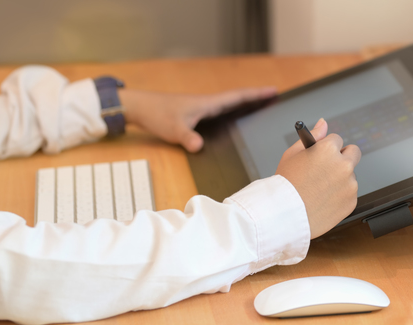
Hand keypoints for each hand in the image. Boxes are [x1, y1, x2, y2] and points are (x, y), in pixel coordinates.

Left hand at [118, 87, 276, 151]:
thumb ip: (187, 138)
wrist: (139, 107)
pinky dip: (232, 110)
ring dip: (245, 102)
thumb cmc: (156, 114)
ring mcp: (202, 107)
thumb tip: (199, 146)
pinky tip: (233, 116)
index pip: (237, 97)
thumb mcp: (173, 129)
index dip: (256, 94)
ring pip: (229, 103)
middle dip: (256, 97)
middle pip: (237, 98)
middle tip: (273, 96)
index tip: (273, 91)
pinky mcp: (196, 113)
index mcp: (208, 103)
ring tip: (260, 104)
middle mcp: (208, 103)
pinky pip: (220, 110)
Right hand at [275, 118, 361, 238]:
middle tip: (330, 167)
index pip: (337, 139)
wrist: (285, 215)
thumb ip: (313, 136)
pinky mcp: (352, 201)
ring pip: (350, 175)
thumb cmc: (286, 185)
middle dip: (344, 156)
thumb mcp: (293, 154)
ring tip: (319, 189)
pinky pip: (349, 193)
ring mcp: (350, 184)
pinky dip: (340, 196)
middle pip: (354, 152)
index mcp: (329, 149)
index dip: (328, 147)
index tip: (322, 154)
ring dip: (340, 179)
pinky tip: (324, 200)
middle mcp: (343, 165)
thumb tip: (323, 123)